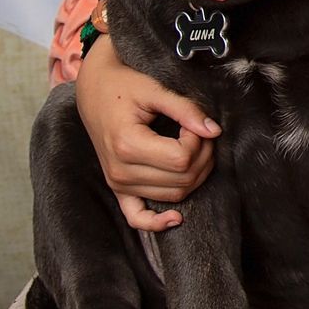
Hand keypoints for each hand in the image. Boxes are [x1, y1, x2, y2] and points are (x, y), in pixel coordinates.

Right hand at [73, 35, 218, 230]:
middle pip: (182, 179)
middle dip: (202, 155)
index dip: (197, 140)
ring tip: (191, 146)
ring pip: (173, 194)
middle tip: (199, 131)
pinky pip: (137, 217)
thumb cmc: (123, 85)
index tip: (194, 122)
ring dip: (194, 174)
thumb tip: (214, 131)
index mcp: (127, 145)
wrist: (94, 89)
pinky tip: (176, 218)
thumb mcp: (155, 90)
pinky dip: (157, 222)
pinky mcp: (117, 188)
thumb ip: (186, 110)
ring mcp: (117, 183)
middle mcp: (120, 171)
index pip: (182, 159)